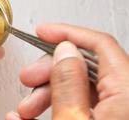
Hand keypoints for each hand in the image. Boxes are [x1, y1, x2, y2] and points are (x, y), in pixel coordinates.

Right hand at [5, 24, 128, 119]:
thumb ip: (69, 83)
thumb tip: (64, 51)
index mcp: (128, 91)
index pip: (100, 45)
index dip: (66, 34)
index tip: (43, 32)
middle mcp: (128, 99)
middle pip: (86, 67)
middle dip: (50, 70)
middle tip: (29, 77)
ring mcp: (119, 112)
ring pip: (81, 88)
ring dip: (48, 93)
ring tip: (26, 109)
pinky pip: (83, 106)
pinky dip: (58, 106)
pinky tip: (32, 116)